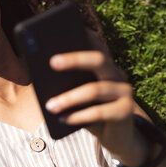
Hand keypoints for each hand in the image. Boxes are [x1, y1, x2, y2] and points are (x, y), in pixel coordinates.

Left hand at [45, 33, 140, 161]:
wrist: (116, 137)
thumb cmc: (89, 111)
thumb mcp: (77, 95)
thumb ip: (65, 83)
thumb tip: (40, 75)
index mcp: (103, 66)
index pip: (95, 44)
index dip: (82, 35)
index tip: (63, 28)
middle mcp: (116, 74)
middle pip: (98, 60)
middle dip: (74, 59)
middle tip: (52, 62)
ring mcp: (124, 92)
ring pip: (95, 89)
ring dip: (69, 98)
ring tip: (50, 105)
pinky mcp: (125, 112)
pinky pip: (99, 113)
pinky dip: (79, 116)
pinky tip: (63, 119)